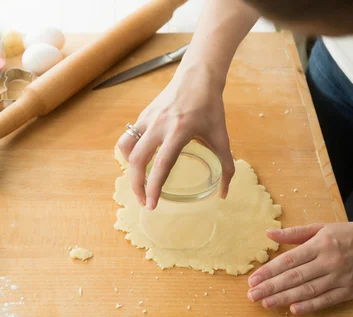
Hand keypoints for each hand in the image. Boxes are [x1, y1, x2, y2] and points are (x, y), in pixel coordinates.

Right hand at [117, 68, 234, 209]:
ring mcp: (147, 119)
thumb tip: (224, 193)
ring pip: (126, 148)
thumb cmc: (211, 107)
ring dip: (128, 169)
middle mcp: (159, 126)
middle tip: (143, 201)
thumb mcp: (221, 137)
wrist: (198, 76)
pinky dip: (129, 154)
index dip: (154, 188)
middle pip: (136, 161)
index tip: (151, 205)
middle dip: (136, 185)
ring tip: (137, 181)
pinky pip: (128, 138)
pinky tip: (138, 162)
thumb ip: (226, 166)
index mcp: (179, 132)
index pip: (161, 165)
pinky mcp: (142, 115)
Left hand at [246, 222, 352, 314]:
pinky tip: (293, 309)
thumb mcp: (321, 227)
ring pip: (307, 290)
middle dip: (270, 287)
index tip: (253, 279)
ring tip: (265, 303)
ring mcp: (339, 278)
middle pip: (294, 277)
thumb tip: (268, 233)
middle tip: (252, 295)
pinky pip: (326, 300)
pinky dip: (309, 306)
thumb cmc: (348, 234)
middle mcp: (328, 261)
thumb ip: (294, 233)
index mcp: (319, 245)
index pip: (288, 260)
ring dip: (284, 298)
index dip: (268, 271)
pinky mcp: (349, 290)